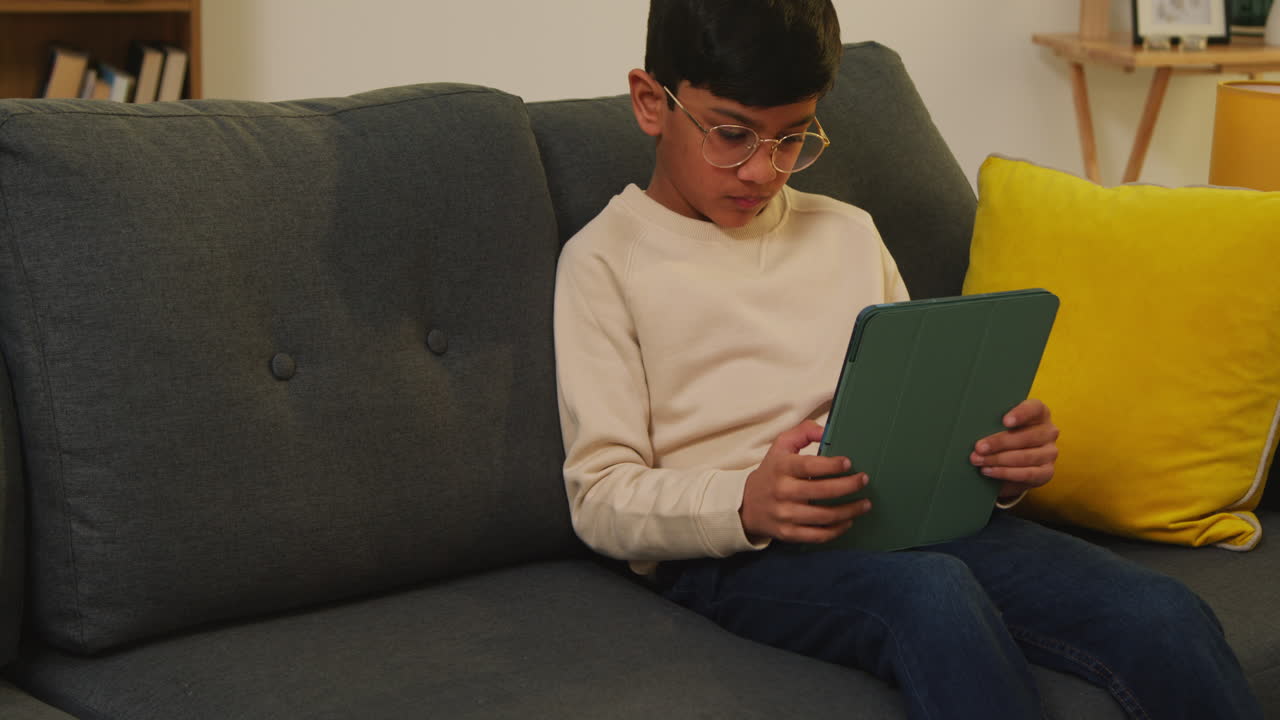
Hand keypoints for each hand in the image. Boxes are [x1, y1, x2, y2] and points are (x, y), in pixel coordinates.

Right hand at [740, 421, 871, 543]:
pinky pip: (818, 535)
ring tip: (864, 504)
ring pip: (824, 516)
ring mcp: (785, 515)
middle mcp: (782, 492)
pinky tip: (848, 521)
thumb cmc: (771, 473)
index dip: (830, 465)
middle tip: (863, 481)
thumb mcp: (781, 446)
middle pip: (821, 492)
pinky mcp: (789, 533)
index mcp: (781, 468)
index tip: (848, 463)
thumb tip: (826, 432)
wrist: (746, 505)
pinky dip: (837, 529)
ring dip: (849, 510)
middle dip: (848, 486)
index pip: (808, 466)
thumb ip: (803, 432)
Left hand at [970, 399, 1058, 501]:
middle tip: (979, 447)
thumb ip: (993, 422)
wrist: (1015, 463)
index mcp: (1039, 413)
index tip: (1005, 421)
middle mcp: (1049, 432)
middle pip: (1027, 436)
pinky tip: (988, 471)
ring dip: (998, 460)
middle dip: (1000, 442)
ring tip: (978, 460)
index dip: (1020, 414)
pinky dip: (1005, 473)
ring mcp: (1050, 453)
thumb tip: (970, 424)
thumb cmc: (1004, 436)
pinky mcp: (1046, 472)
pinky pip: (1027, 473)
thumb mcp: (1000, 425)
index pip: (1034, 409)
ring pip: (1025, 457)